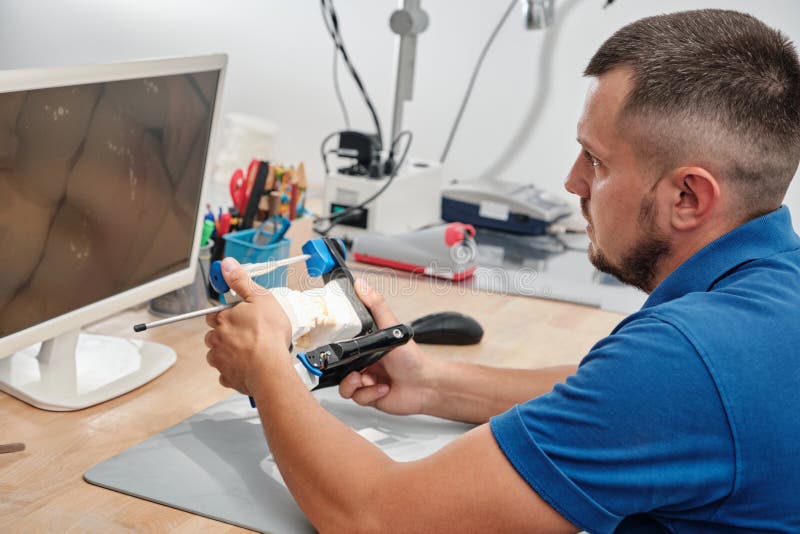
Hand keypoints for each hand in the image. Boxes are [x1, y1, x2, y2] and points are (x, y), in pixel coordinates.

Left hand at [204, 257, 292, 394]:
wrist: (270, 368)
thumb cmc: (268, 334)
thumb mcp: (260, 298)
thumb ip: (241, 281)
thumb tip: (227, 265)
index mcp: (223, 319)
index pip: (214, 313)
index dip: (226, 313)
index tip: (237, 314)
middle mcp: (217, 339)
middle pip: (214, 334)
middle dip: (226, 333)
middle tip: (248, 333)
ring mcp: (221, 360)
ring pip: (218, 354)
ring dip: (229, 352)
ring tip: (250, 351)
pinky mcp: (228, 377)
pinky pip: (226, 373)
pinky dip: (234, 370)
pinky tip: (248, 366)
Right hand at [338, 279, 434, 415]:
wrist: (425, 386)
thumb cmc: (412, 358)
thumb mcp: (392, 327)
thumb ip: (376, 306)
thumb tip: (361, 285)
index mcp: (365, 346)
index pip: (340, 346)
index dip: (333, 349)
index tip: (331, 348)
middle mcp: (363, 363)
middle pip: (337, 368)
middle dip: (343, 371)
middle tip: (354, 368)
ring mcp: (365, 381)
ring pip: (344, 385)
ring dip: (355, 384)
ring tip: (368, 379)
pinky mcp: (369, 397)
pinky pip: (357, 398)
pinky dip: (370, 393)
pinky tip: (383, 387)